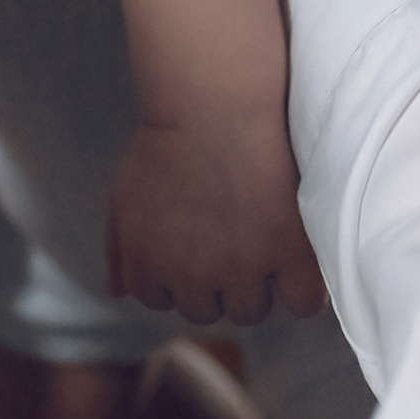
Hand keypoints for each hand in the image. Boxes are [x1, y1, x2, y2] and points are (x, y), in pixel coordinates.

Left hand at [104, 106, 324, 327]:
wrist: (214, 107)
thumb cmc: (167, 142)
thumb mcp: (123, 195)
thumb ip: (119, 249)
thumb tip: (117, 294)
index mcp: (148, 267)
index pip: (165, 302)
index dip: (181, 275)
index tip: (196, 246)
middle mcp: (192, 278)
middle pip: (209, 311)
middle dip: (217, 281)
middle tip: (231, 239)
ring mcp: (241, 269)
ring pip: (251, 310)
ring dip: (255, 285)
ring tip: (261, 241)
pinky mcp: (287, 253)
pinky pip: (302, 304)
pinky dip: (302, 291)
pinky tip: (297, 261)